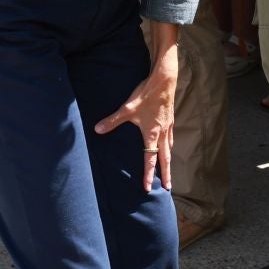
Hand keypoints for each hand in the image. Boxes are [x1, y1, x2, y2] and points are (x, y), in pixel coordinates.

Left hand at [95, 42, 179, 190]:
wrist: (164, 81)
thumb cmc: (146, 95)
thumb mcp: (127, 108)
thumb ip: (113, 121)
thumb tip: (97, 129)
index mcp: (152, 134)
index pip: (150, 159)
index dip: (149, 174)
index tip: (148, 188)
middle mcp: (162, 133)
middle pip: (165, 158)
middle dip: (166, 174)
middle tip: (169, 187)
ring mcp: (168, 127)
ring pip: (169, 149)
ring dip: (169, 161)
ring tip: (169, 170)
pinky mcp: (170, 120)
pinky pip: (171, 138)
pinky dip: (170, 146)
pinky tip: (168, 146)